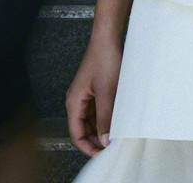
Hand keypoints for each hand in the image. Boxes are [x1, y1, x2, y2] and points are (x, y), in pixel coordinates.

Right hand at [66, 33, 123, 155]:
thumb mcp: (107, 92)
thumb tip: (105, 139)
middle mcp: (77, 101)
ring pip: (92, 121)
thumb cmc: (104, 58)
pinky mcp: (96, 91)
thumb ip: (105, 117)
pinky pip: (99, 111)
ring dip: (102, 130)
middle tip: (112, 147)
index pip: (76, 135)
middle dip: (96, 140)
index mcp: (74, 102)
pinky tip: (118, 121)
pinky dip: (107, 118)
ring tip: (117, 135)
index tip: (102, 154)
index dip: (88, 147)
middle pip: (83, 130)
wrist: (108, 38)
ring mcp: (86, 96)